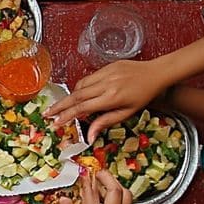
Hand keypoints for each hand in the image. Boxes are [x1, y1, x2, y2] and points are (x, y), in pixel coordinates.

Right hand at [45, 59, 169, 141]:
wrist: (156, 73)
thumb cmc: (144, 95)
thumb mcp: (127, 113)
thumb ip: (105, 122)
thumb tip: (90, 137)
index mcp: (111, 98)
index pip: (83, 108)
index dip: (67, 116)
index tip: (56, 122)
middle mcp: (106, 84)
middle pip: (76, 96)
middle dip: (59, 105)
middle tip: (47, 113)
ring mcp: (105, 73)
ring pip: (80, 85)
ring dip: (70, 96)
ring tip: (62, 106)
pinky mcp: (106, 66)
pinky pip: (88, 78)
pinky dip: (81, 87)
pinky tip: (79, 94)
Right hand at [59, 170, 131, 203]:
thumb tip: (64, 198)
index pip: (92, 195)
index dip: (88, 182)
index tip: (85, 174)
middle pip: (115, 191)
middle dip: (107, 178)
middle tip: (99, 174)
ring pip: (127, 196)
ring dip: (117, 186)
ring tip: (107, 184)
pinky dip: (122, 197)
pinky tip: (113, 198)